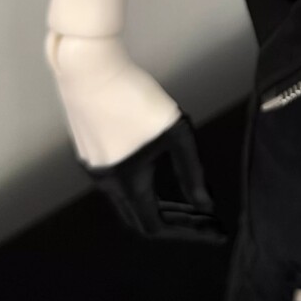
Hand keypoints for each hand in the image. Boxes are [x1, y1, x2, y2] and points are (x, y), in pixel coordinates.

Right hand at [45, 32, 225, 242]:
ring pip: (126, 200)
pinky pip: (116, 181)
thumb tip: (206, 203)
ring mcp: (93, 167)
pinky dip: (140, 186)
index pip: (157, 226)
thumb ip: (192, 171)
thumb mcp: (176, 133)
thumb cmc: (136, 99)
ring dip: (156, 202)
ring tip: (185, 198)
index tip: (212, 229)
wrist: (91, 70)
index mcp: (127, 184)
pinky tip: (154, 170)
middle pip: (140, 217)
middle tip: (202, 216)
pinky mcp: (88, 150)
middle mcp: (106, 184)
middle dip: (174, 220)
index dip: (187, 230)